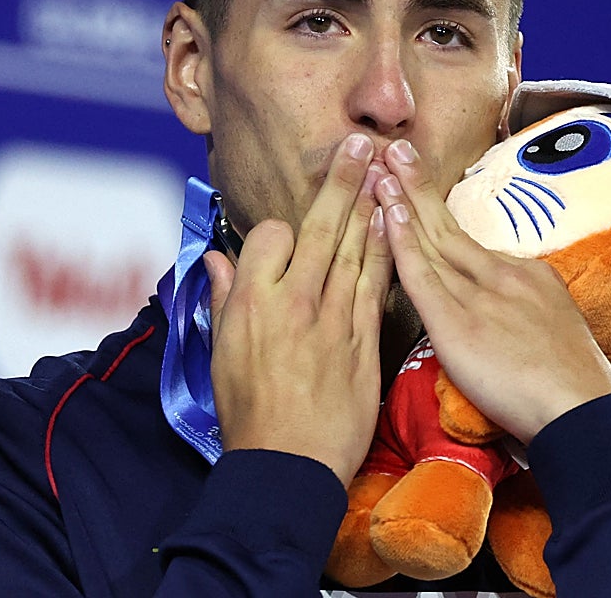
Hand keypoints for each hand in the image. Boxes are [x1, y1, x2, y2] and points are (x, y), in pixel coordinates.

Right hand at [203, 134, 393, 485]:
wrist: (288, 467)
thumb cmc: (248, 414)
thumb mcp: (219, 354)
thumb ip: (222, 299)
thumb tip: (215, 260)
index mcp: (252, 302)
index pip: (270, 236)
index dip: (280, 229)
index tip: (288, 232)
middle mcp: (293, 301)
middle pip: (321, 228)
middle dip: (341, 181)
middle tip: (359, 144)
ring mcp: (333, 318)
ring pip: (355, 249)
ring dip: (370, 205)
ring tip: (383, 169)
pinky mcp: (364, 340)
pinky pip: (377, 284)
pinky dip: (386, 250)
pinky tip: (396, 225)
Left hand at [374, 139, 610, 442]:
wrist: (584, 413)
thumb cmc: (571, 391)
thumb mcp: (555, 331)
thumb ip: (523, 315)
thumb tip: (502, 316)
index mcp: (525, 278)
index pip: (467, 243)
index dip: (436, 213)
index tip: (415, 184)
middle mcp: (501, 276)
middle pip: (449, 226)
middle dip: (418, 185)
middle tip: (394, 148)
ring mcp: (480, 296)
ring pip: (432, 241)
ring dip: (402, 201)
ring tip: (380, 166)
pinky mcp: (458, 323)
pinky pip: (423, 275)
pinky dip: (402, 241)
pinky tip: (387, 212)